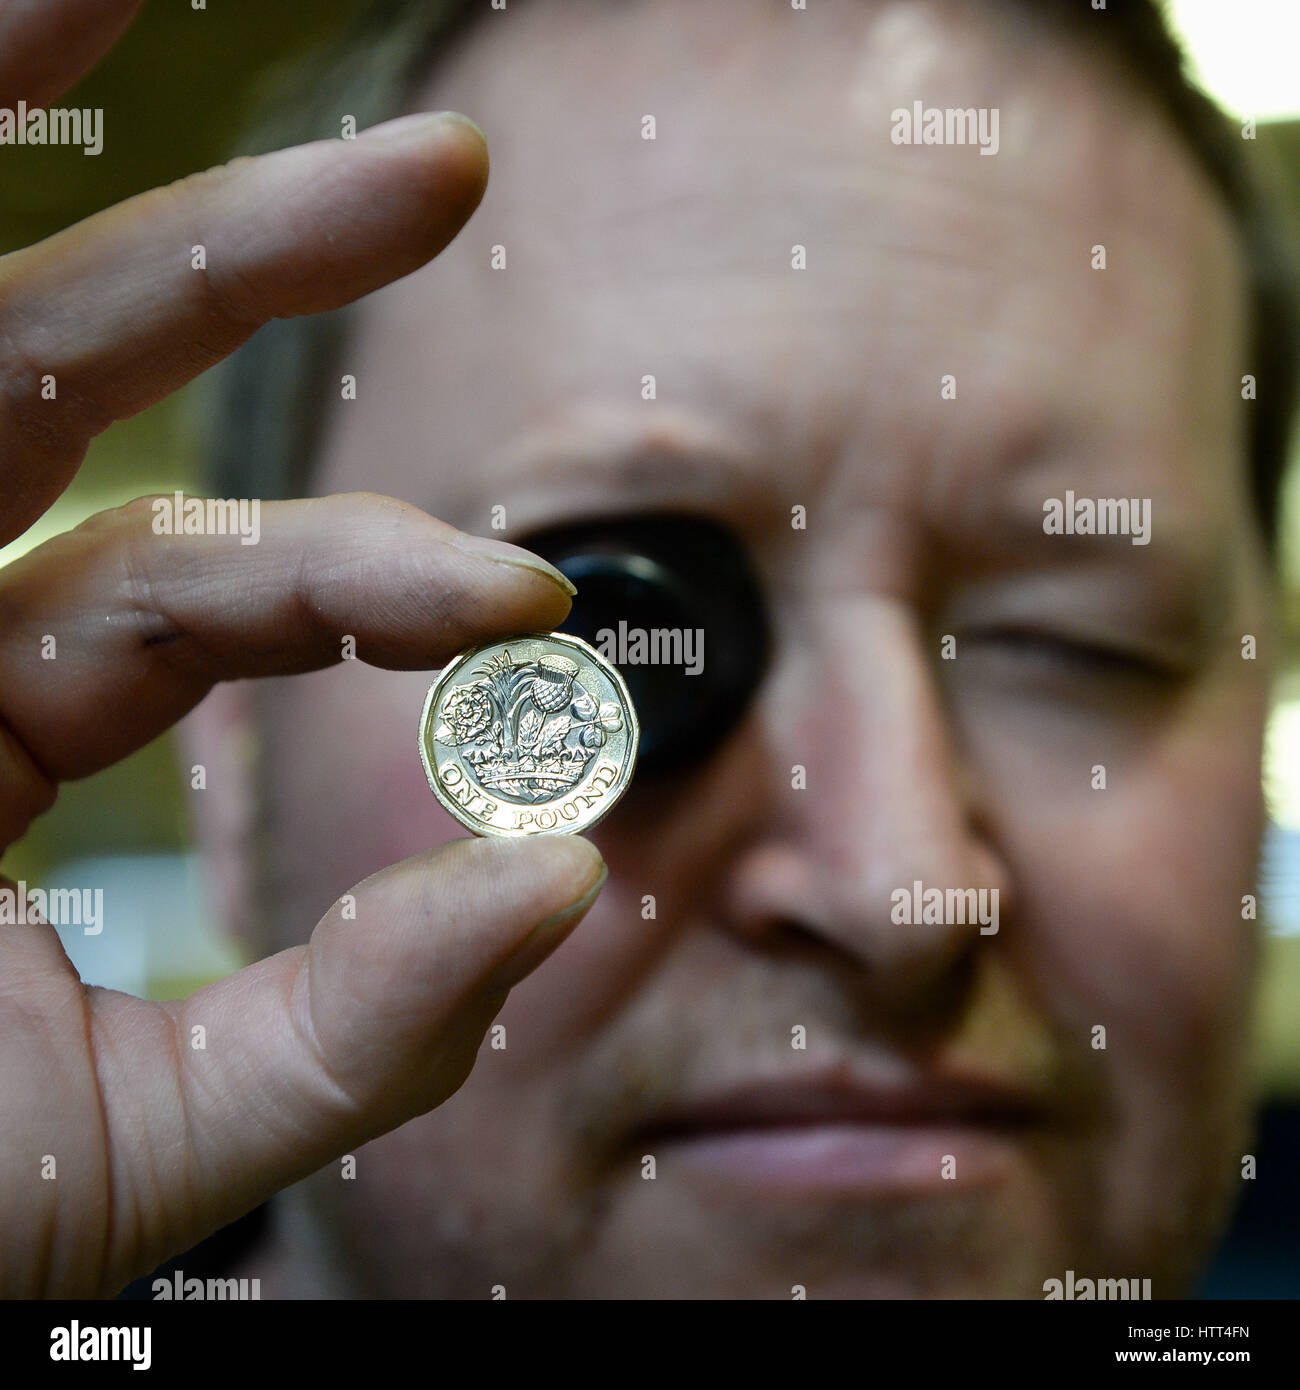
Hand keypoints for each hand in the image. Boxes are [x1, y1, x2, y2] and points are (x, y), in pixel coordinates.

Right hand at [0, 0, 605, 1297]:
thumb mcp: (135, 1143)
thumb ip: (355, 1033)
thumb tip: (562, 886)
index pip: (210, 590)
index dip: (377, 578)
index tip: (527, 596)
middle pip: (85, 378)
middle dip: (259, 257)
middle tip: (453, 167)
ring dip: (35, 107)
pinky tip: (25, 24)